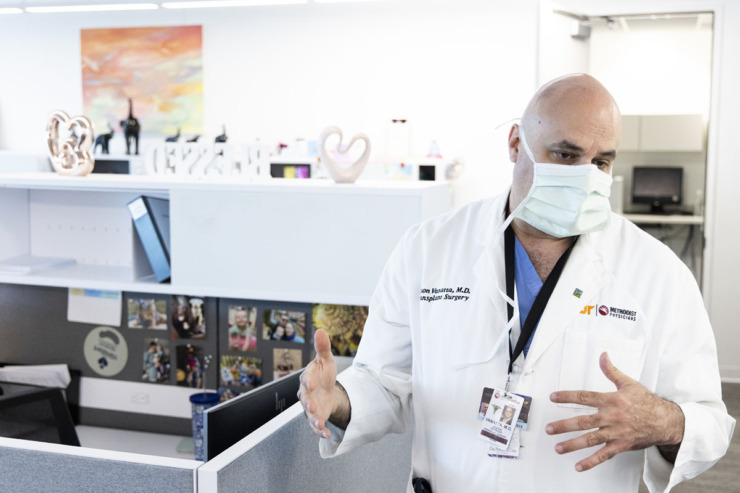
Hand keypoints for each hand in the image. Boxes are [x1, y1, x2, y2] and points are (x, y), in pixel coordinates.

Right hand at [298, 329, 348, 438]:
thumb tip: (321, 330)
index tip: (311, 383)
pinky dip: (320, 431)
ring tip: (319, 424)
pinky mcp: (317, 417)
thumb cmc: (324, 373)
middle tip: (312, 407)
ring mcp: (311, 406)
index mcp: (308, 378)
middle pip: (305, 399)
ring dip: (313, 419)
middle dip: (308, 403)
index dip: (308, 381)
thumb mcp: (326, 360)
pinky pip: (316, 425)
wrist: (328, 390)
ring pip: (309, 414)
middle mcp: (306, 393)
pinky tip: (325, 434)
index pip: (306, 378)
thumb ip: (323, 347)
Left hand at [546, 352, 684, 471]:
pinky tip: (579, 466)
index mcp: (612, 400)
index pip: (585, 397)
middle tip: (549, 428)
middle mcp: (612, 417)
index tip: (553, 397)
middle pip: (583, 421)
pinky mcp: (621, 445)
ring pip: (590, 439)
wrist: (666, 421)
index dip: (567, 397)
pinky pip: (604, 455)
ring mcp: (616, 432)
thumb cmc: (647, 402)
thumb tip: (603, 356)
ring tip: (558, 448)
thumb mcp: (629, 383)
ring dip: (573, 445)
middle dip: (564, 425)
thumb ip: (611, 371)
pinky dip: (591, 461)